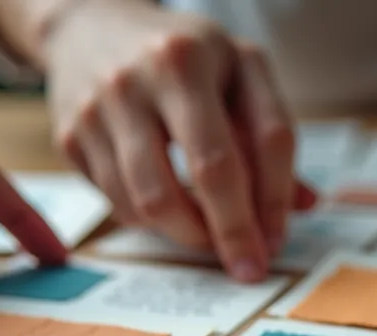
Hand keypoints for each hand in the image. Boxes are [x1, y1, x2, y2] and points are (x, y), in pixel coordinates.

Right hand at [39, 0, 313, 281]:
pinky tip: (165, 207)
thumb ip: (269, 136)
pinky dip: (150, 221)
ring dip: (189, 234)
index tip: (276, 242)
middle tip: (246, 268)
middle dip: (233, 232)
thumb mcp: (237, 72)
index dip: (276, 200)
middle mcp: (149, 75)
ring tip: (205, 233)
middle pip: (209, 173)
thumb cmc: (182, 58)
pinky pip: (120, 206)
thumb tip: (306, 207)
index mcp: (202, 57)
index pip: (264, 140)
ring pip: (155, 202)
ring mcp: (102, 106)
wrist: (88, 26)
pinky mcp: (71, 136)